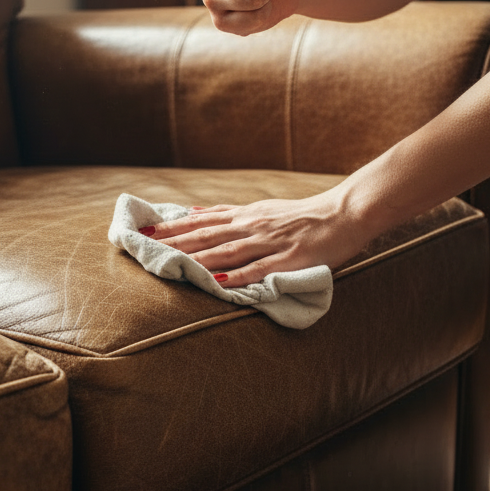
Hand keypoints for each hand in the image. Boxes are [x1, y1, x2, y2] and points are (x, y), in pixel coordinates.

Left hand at [143, 193, 365, 288]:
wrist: (344, 213)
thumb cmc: (303, 215)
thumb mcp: (261, 207)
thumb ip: (228, 213)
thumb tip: (194, 211)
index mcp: (245, 215)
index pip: (201, 221)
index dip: (172, 226)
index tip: (145, 230)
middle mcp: (252, 226)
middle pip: (207, 235)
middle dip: (175, 242)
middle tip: (146, 247)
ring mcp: (270, 242)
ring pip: (227, 251)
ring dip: (198, 258)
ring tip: (173, 265)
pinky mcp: (289, 259)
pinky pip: (259, 269)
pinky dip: (237, 276)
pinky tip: (219, 283)